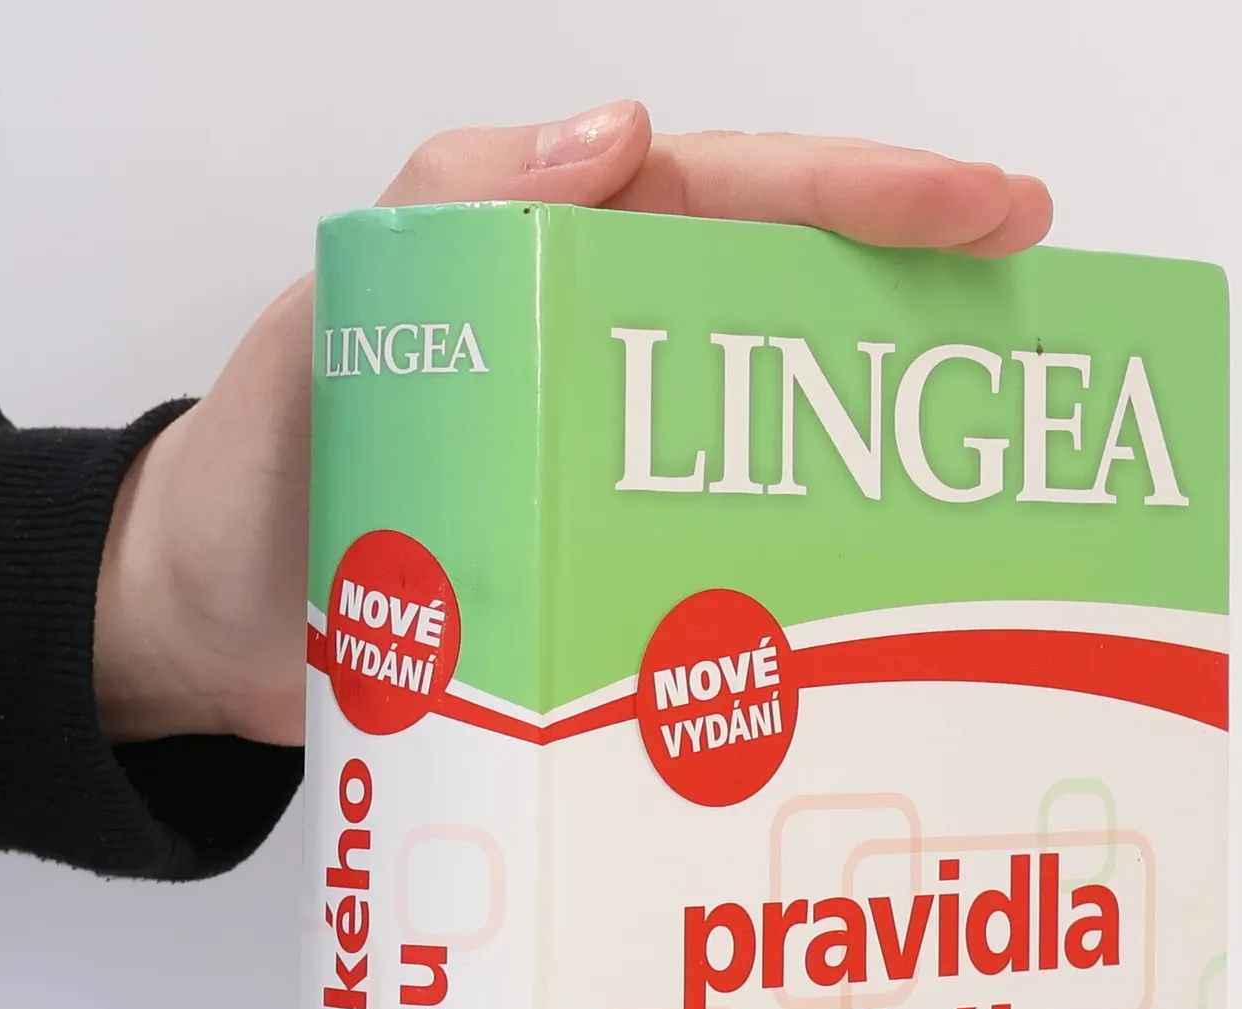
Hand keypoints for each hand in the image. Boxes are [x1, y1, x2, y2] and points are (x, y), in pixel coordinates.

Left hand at [94, 101, 1052, 744]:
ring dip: (876, 441)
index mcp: (555, 268)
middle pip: (787, 308)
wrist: (208, 638)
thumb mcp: (327, 324)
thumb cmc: (257, 476)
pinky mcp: (612, 575)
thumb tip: (622, 137)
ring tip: (989, 465)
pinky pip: (724, 552)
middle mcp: (603, 362)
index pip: (735, 202)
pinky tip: (871, 604)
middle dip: (913, 297)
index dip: (868, 198)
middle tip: (1033, 311)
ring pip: (775, 434)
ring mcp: (616, 473)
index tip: (989, 211)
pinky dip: (800, 566)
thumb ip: (447, 219)